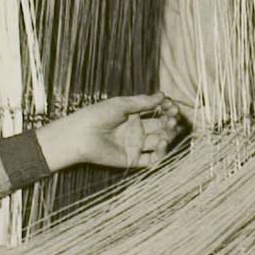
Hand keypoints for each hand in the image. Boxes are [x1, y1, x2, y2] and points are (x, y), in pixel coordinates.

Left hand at [36, 94, 181, 170]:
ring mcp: (135, 146)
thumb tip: (162, 95)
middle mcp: (136, 131)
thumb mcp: (121, 105)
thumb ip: (142, 102)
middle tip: (174, 118)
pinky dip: (161, 153)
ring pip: (159, 142)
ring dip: (168, 136)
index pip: (157, 113)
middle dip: (170, 122)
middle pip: (160, 127)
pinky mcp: (132, 160)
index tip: (173, 105)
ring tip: (169, 129)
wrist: (80, 135)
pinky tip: (162, 143)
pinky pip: (151, 159)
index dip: (167, 110)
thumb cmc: (96, 116)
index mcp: (133, 116)